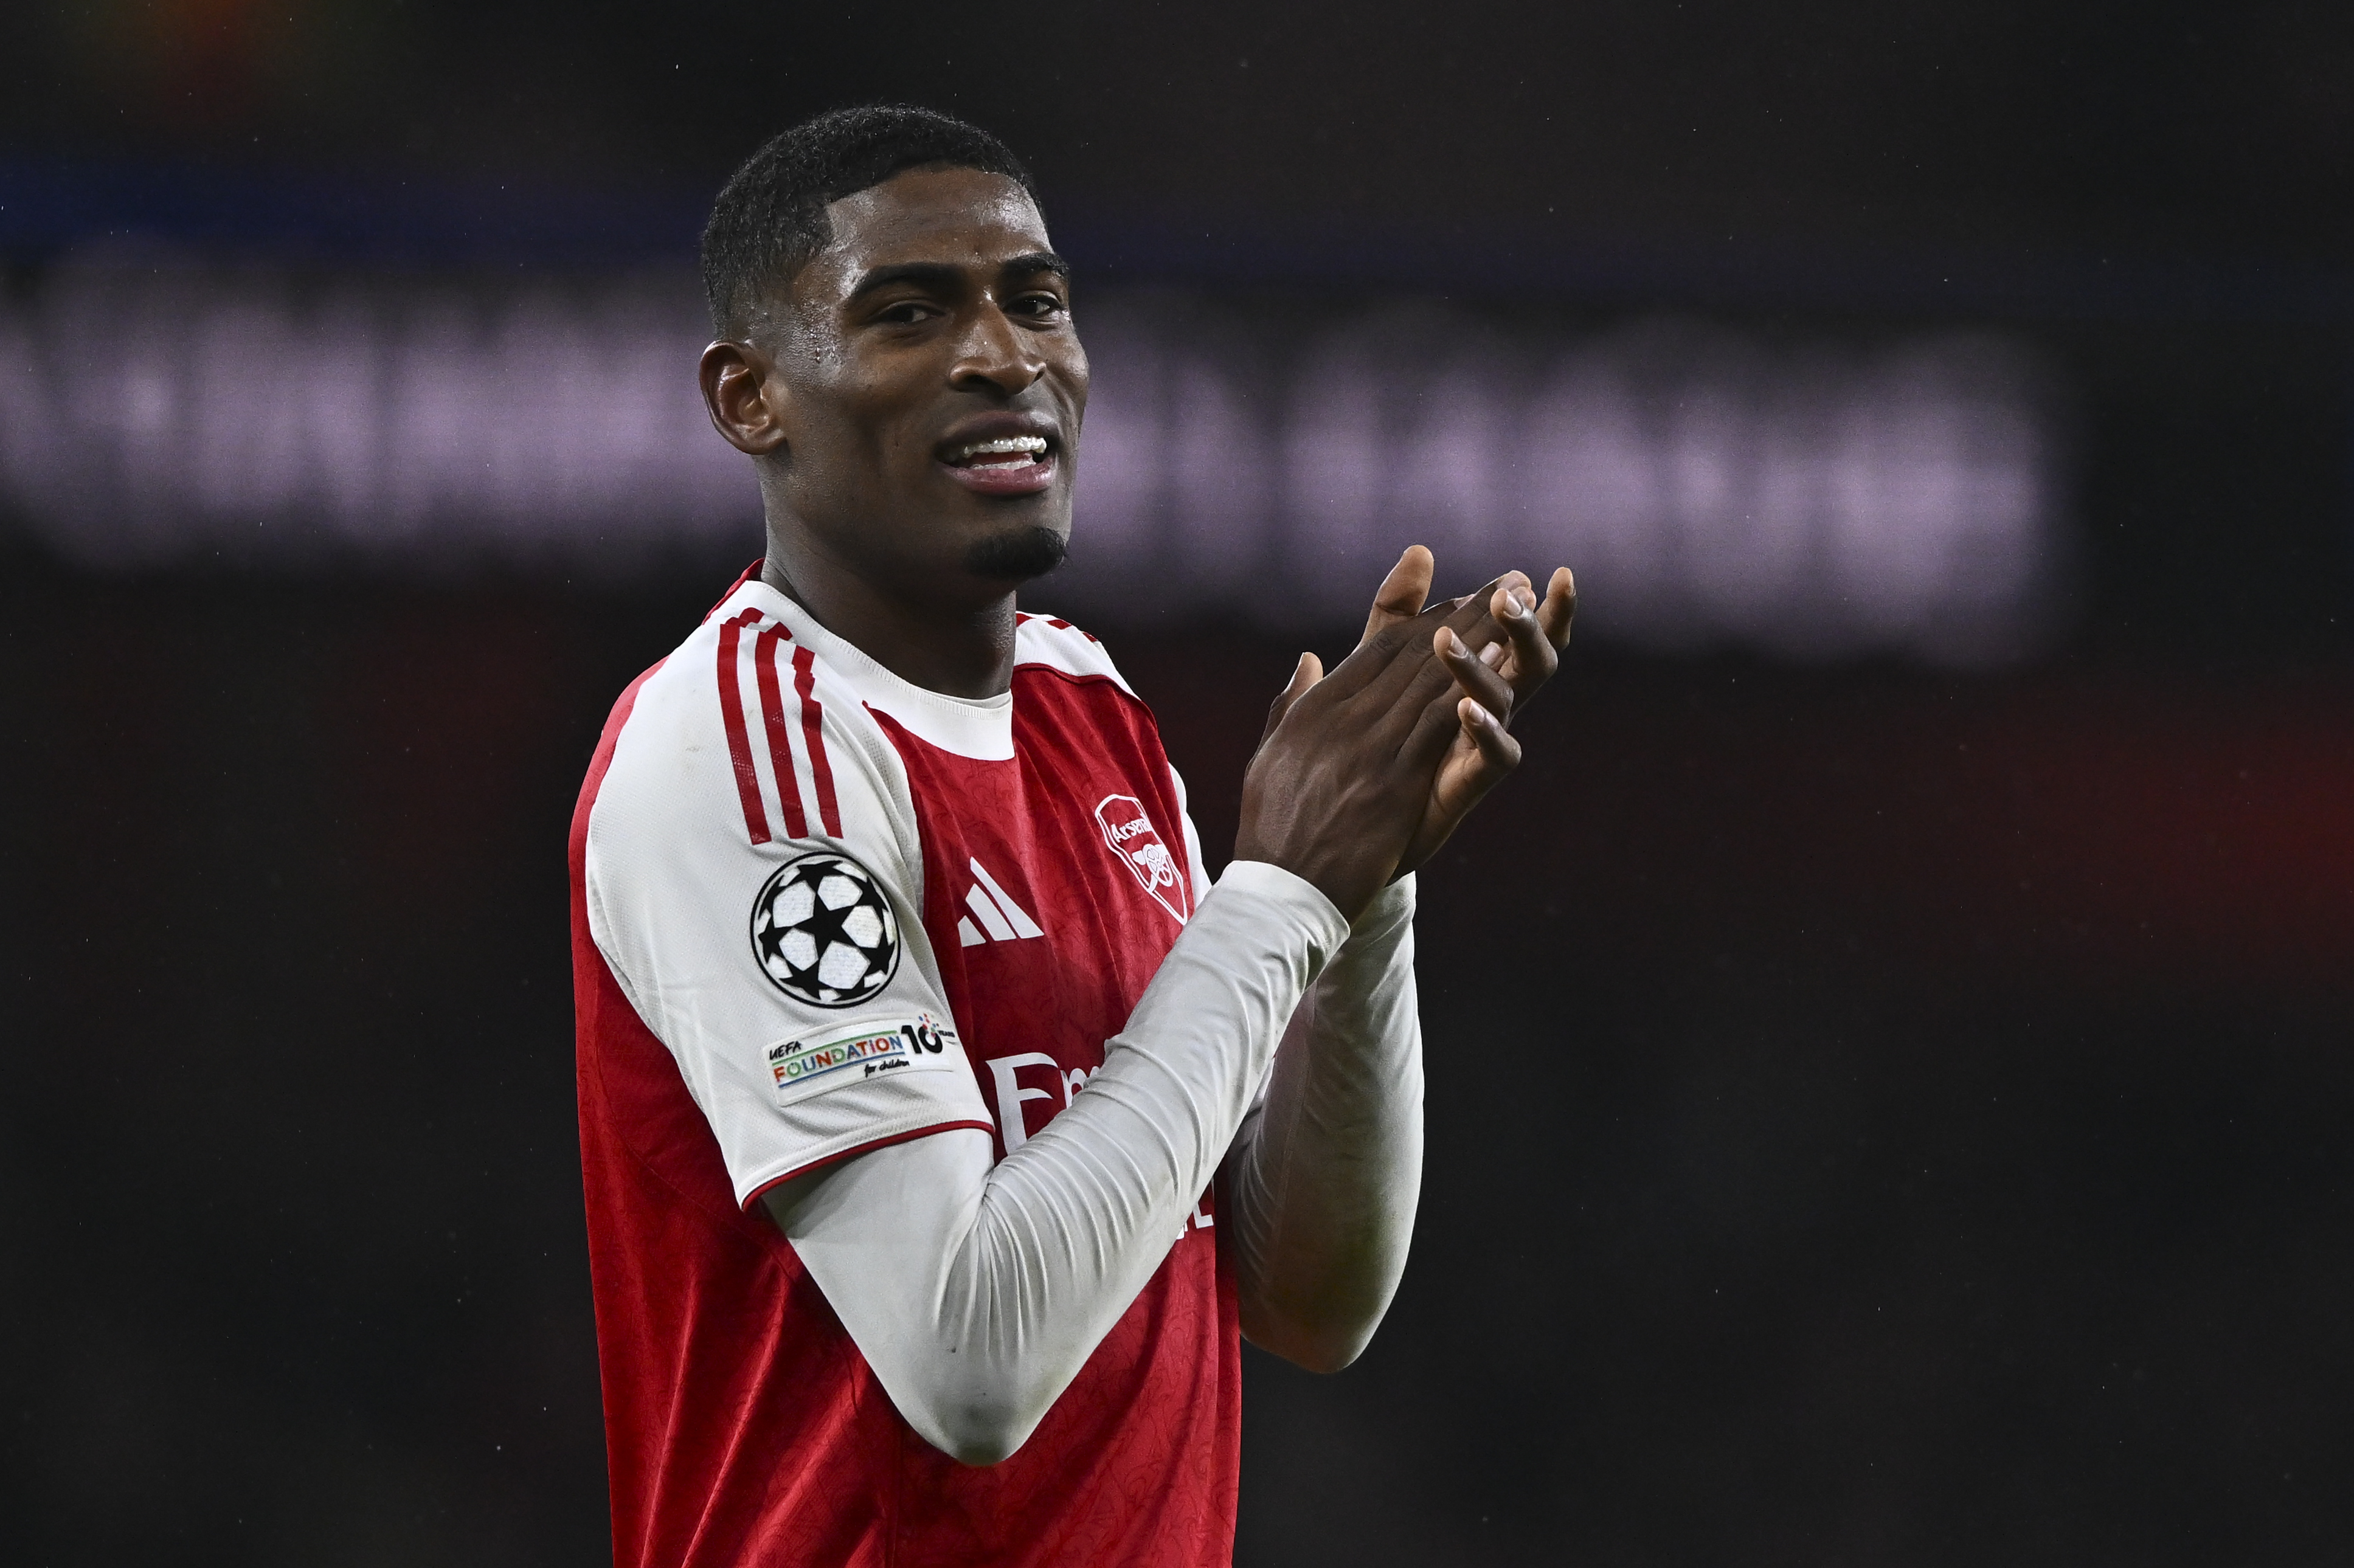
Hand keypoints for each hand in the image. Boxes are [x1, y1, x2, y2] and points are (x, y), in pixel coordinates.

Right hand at [1233, 578, 1516, 920]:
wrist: (1279, 889)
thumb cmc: (1272, 830)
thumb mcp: (1272, 753)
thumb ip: (1293, 702)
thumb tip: (1308, 660)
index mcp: (1316, 708)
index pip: (1378, 649)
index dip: (1426, 619)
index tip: (1462, 597)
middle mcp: (1342, 716)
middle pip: (1414, 652)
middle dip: (1467, 613)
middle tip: (1511, 581)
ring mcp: (1368, 747)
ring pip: (1432, 677)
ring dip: (1481, 638)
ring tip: (1519, 606)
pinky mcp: (1393, 781)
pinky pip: (1439, 724)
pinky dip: (1472, 688)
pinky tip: (1502, 663)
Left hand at [1382, 548, 1575, 875]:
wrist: (1347, 828)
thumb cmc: (1373, 743)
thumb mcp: (1379, 669)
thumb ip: (1398, 614)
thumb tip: (1420, 549)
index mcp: (1473, 679)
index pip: (1514, 636)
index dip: (1539, 608)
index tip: (1548, 572)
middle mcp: (1487, 709)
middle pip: (1529, 662)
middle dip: (1529, 627)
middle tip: (1513, 593)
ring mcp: (1478, 747)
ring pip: (1505, 701)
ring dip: (1478, 665)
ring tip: (1449, 636)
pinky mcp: (1465, 786)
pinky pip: (1494, 758)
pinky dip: (1485, 731)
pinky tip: (1465, 708)